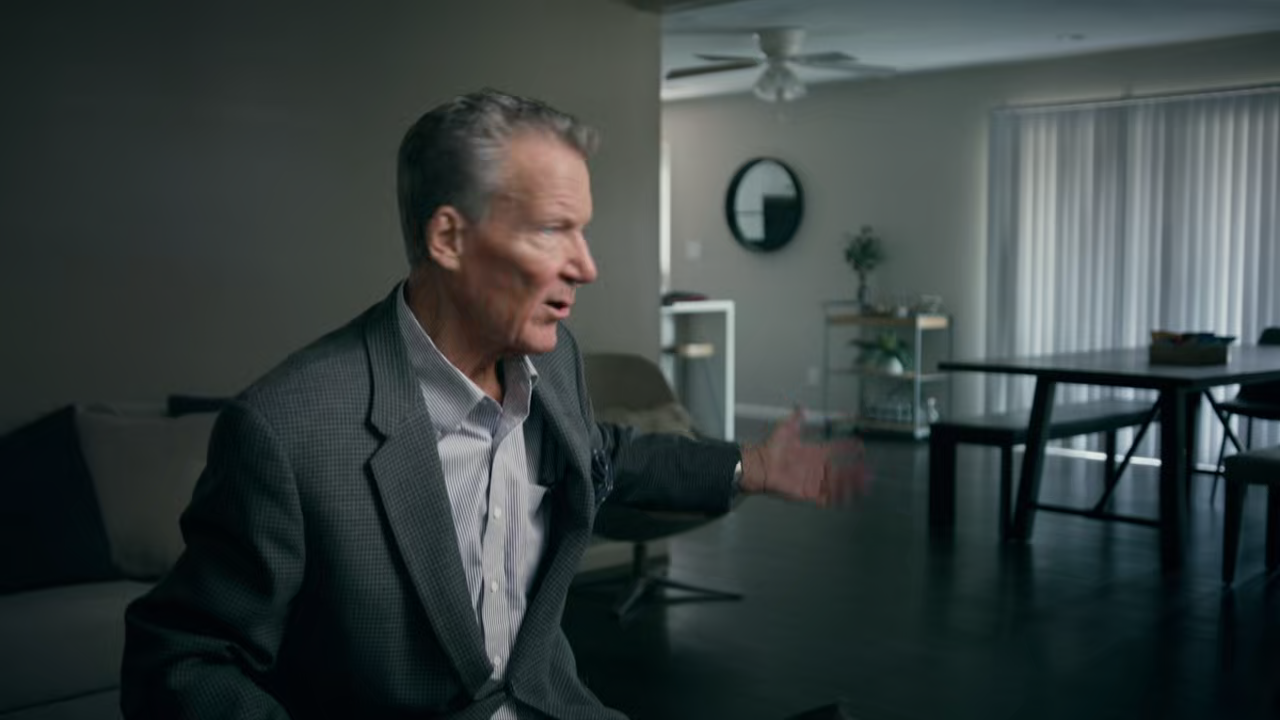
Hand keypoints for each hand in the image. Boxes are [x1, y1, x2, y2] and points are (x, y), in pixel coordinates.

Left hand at [740, 408, 869, 506]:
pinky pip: (826, 498)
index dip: (847, 448)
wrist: (760, 466)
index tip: (859, 446)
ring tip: (864, 484)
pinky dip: (838, 498)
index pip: (835, 449)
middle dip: (855, 471)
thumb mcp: (785, 429)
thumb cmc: (771, 449)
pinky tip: (849, 498)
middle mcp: (816, 467)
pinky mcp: (808, 493)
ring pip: (837, 484)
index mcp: (814, 452)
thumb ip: (796, 419)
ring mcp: (813, 480)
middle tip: (868, 471)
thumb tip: (801, 408)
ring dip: (851, 484)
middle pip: (841, 470)